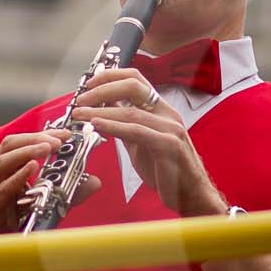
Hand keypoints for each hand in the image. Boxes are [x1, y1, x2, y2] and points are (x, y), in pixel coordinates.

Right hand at [0, 128, 98, 236]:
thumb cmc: (23, 228)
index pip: (20, 143)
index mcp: (5, 172)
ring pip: (2, 162)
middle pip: (8, 146)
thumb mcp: (51, 204)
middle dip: (35, 138)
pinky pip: (2, 190)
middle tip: (59, 139)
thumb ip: (71, 192)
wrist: (7, 258)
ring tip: (48, 148)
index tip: (66, 133)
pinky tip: (33, 168)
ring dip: (27, 152)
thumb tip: (95, 181)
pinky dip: (18, 177)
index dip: (41, 134)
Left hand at [69, 67, 226, 217]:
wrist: (190, 194)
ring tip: (80, 114)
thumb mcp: (140, 142)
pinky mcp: (168, 146)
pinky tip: (97, 125)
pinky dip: (113, 126)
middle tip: (81, 99)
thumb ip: (125, 125)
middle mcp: (167, 114)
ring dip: (100, 110)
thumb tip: (105, 109)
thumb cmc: (167, 170)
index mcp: (161, 110)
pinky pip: (136, 131)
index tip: (88, 84)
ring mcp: (170, 128)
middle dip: (102, 89)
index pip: (135, 79)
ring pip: (131, 111)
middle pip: (133, 86)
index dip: (110, 76)